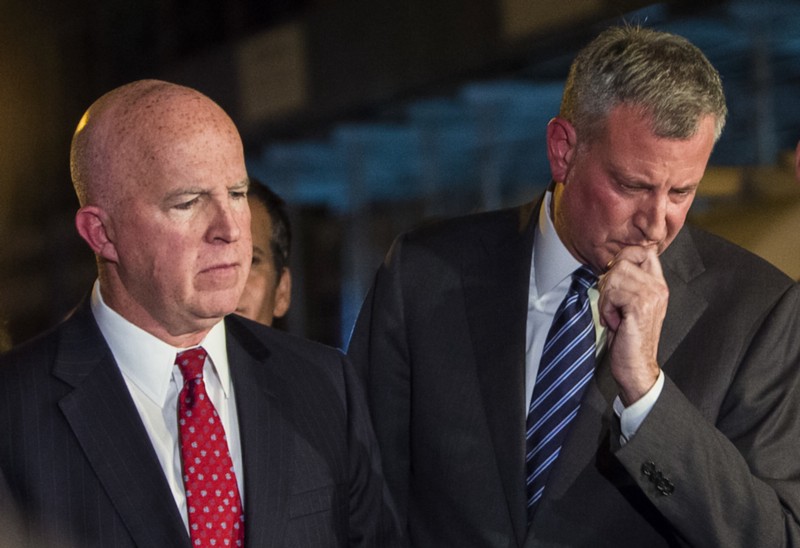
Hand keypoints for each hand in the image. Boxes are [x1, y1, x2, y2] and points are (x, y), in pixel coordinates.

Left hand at [597, 246, 666, 405]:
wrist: (635, 366)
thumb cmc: (628, 337)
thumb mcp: (627, 304)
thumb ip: (625, 282)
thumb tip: (610, 265)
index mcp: (657, 284)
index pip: (643, 251)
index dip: (622, 258)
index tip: (613, 280)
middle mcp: (658, 287)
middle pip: (623, 260)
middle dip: (608, 281)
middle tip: (612, 304)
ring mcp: (652, 295)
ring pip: (615, 275)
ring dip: (606, 297)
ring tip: (614, 315)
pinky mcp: (640, 306)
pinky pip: (612, 292)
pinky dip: (606, 307)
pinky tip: (615, 322)